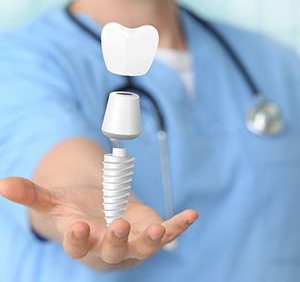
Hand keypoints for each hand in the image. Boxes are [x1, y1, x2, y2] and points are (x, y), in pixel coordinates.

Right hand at [0, 177, 198, 270]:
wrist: (99, 215)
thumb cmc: (76, 210)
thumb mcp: (55, 201)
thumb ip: (32, 195)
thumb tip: (2, 183)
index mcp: (82, 242)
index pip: (77, 246)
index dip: (76, 238)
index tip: (75, 226)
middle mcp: (108, 248)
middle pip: (112, 251)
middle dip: (115, 241)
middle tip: (118, 226)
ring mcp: (132, 243)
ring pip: (142, 247)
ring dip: (152, 240)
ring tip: (160, 229)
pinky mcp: (149, 231)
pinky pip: (167, 231)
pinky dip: (179, 225)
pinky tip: (191, 215)